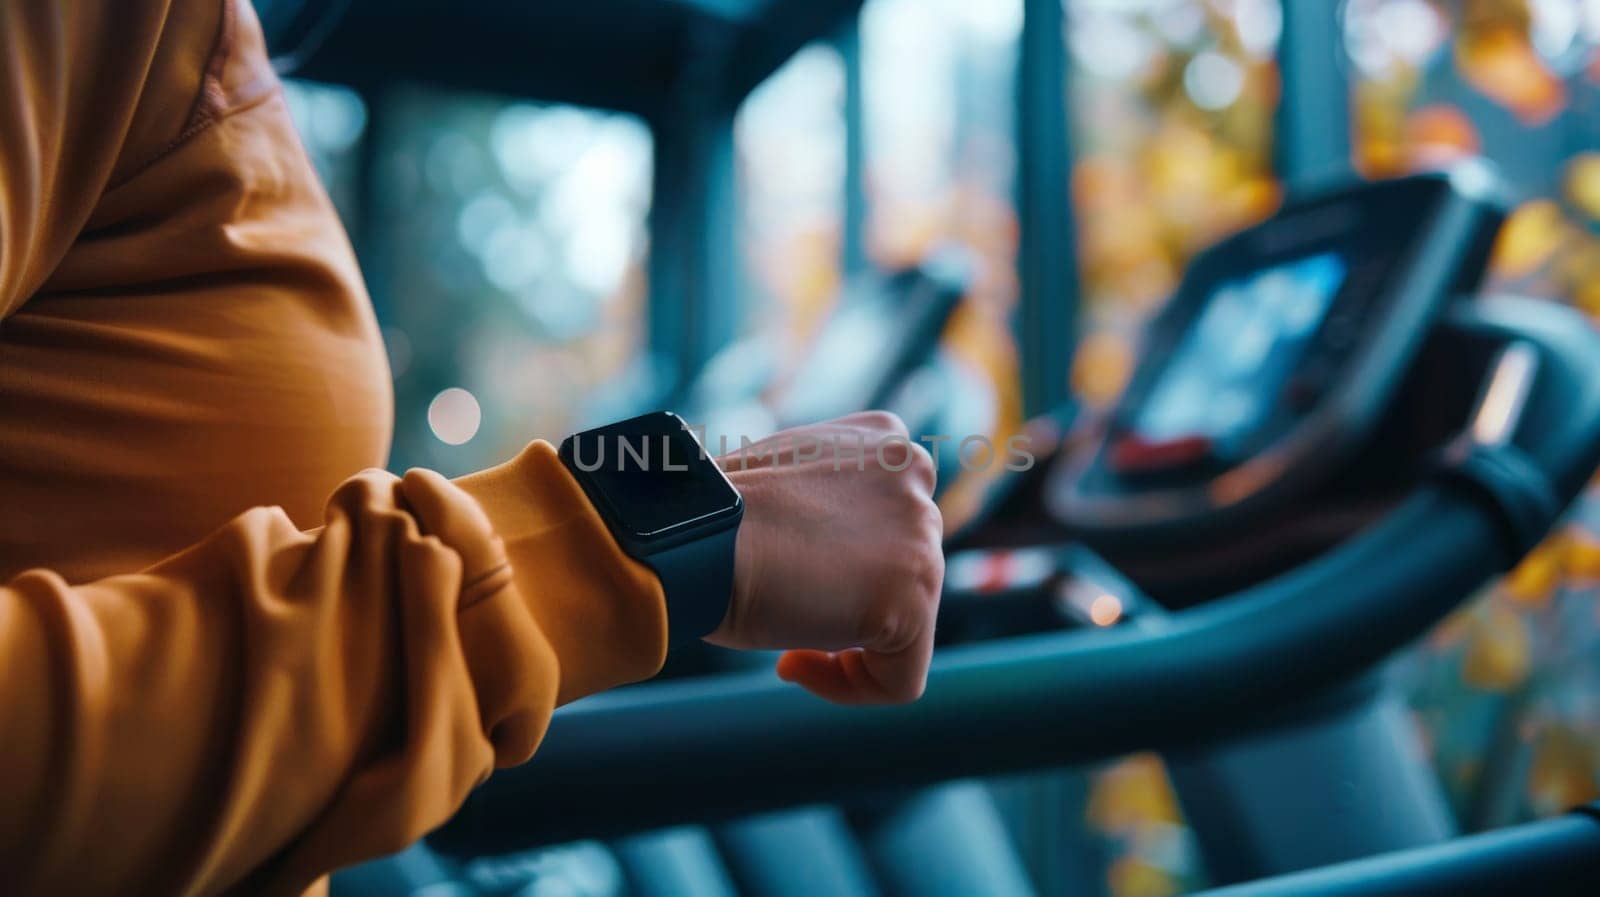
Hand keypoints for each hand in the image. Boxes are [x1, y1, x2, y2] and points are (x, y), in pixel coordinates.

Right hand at [705, 412, 943, 704]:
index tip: (795, 575)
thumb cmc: (707, 516)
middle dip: (848, 602)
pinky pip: (899, 679)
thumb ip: (827, 504)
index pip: (893, 522)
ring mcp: (920, 537)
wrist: (687, 534)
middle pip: (905, 571)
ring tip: (781, 638)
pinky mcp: (912, 598)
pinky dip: (846, 689)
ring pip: (906, 626)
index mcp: (884, 440)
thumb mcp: (782, 484)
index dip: (846, 563)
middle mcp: (914, 474)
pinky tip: (789, 665)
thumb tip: (836, 558)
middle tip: (785, 608)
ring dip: (842, 644)